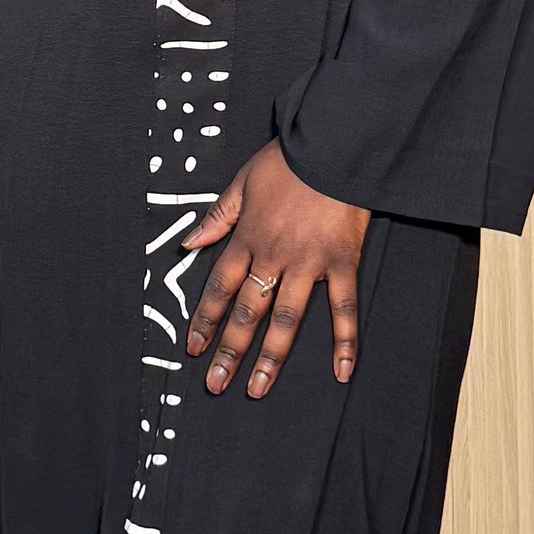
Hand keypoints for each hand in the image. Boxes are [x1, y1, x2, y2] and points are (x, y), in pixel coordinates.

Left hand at [183, 142, 368, 396]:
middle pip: (246, 312)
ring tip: (257, 388)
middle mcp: (273, 256)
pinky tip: (341, 371)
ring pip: (286, 319)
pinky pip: (343, 308)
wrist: (333, 145)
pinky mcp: (341, 263)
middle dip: (228, 350)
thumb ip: (217, 217)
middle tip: (215, 384)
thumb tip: (188, 244)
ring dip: (270, 358)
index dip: (204, 320)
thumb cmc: (287, 161)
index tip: (193, 348)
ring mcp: (309, 263)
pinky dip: (344, 341)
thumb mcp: (242, 182)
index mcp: (247, 237)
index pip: (218, 287)